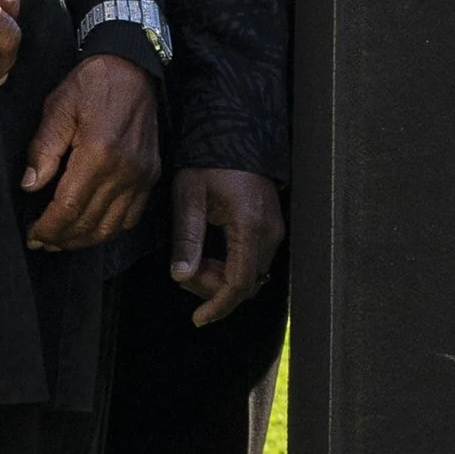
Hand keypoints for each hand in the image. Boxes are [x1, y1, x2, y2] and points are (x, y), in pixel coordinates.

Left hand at [23, 54, 160, 250]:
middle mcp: (124, 170)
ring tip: (63, 238)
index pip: (68, 209)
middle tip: (41, 240)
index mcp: (98, 153)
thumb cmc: (92, 84)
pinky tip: (92, 225)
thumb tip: (30, 186)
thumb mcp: (58, 107)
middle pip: (89, 223)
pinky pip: (131, 216)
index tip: (32, 233)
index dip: (47, 228)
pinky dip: (110, 228)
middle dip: (61, 238)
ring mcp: (141, 175)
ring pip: (111, 227)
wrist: (133, 67)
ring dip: (84, 239)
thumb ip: (43, 149)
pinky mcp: (151, 174)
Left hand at [170, 168, 284, 324]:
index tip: (197, 319)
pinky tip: (211, 255)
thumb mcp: (189, 197)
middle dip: (214, 289)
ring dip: (222, 278)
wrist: (234, 134)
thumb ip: (187, 239)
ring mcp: (274, 229)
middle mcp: (269, 232)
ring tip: (194, 262)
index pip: (239, 283)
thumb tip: (180, 277)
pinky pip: (255, 259)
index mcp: (250, 226)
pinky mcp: (271, 225)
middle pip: (246, 283)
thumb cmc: (209, 162)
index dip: (218, 306)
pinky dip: (232, 266)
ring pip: (251, 273)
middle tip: (184, 274)